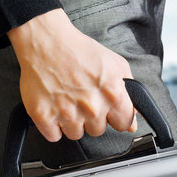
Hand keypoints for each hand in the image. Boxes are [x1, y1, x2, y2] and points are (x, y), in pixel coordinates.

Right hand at [7, 8, 137, 141]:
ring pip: (75, 134)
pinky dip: (52, 125)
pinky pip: (54, 136)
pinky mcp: (44, 116)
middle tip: (82, 98)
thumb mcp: (116, 65)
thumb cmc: (78, 50)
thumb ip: (130, 94)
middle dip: (92, 117)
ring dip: (72, 122)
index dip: (115, 117)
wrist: (46, 41)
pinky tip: (54, 107)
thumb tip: (133, 123)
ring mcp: (67, 113)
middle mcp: (91, 106)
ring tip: (67, 100)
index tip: (107, 110)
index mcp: (112, 94)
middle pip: (97, 131)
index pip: (123, 124)